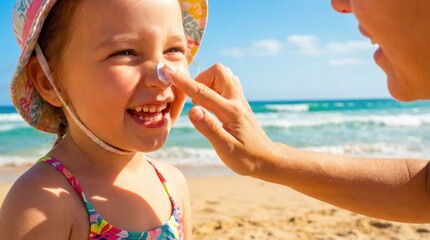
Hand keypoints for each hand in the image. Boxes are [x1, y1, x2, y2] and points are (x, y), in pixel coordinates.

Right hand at [163, 63, 279, 175]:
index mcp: (230, 112)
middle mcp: (237, 101)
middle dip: (200, 79)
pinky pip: (228, 82)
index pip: (202, 92)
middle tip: (193, 100)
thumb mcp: (226, 149)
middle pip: (218, 71)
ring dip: (208, 82)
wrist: (267, 159)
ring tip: (201, 103)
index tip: (167, 71)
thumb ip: (209, 128)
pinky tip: (211, 101)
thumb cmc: (246, 158)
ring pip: (223, 75)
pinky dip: (215, 86)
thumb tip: (192, 110)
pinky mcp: (240, 102)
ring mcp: (240, 100)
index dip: (183, 81)